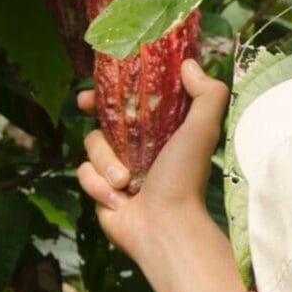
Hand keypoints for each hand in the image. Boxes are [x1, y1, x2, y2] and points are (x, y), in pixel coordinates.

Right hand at [76, 59, 229, 261]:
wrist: (164, 227)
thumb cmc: (185, 178)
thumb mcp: (202, 130)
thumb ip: (207, 95)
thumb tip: (189, 63)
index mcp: (162, 129)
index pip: (135, 98)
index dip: (118, 86)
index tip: (109, 75)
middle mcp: (139, 146)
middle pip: (104, 116)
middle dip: (94, 112)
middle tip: (85, 104)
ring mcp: (118, 167)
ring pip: (92, 145)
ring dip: (105, 162)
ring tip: (126, 181)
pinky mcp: (101, 189)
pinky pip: (84, 173)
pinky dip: (99, 186)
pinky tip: (118, 200)